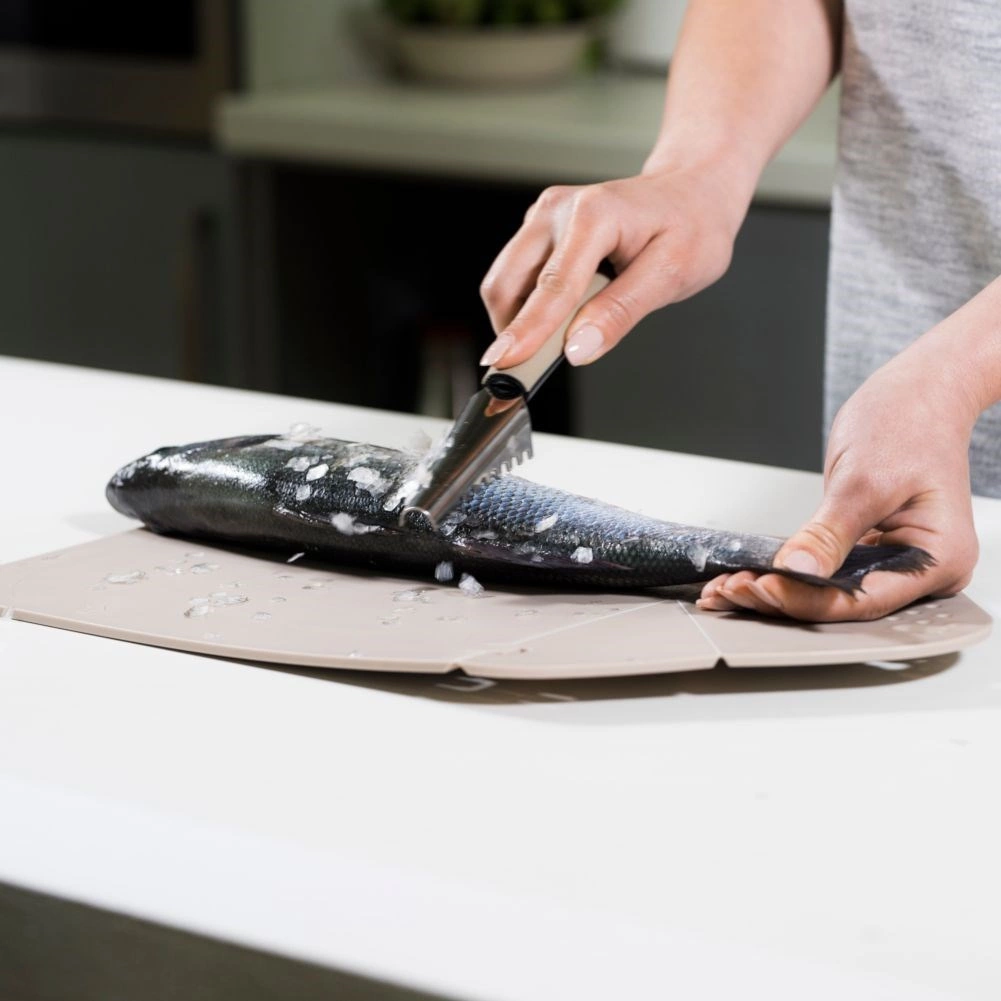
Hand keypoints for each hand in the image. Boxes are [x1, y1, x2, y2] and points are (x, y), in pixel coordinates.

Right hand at [478, 164, 749, 368]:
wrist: (691, 194)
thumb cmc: (689, 228)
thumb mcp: (672, 275)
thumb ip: (621, 312)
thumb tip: (578, 348)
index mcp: (595, 214)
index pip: (552, 286)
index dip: (527, 329)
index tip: (504, 361)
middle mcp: (558, 210)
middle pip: (508, 283)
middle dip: (514, 330)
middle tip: (534, 367)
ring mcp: (544, 217)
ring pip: (505, 282)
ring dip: (520, 318)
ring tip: (564, 331)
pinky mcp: (539, 230)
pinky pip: (517, 276)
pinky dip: (529, 304)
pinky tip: (564, 310)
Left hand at [698, 344, 980, 620]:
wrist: (916, 393)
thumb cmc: (909, 423)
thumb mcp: (864, 481)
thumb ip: (829, 533)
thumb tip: (798, 569)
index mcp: (940, 559)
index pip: (865, 598)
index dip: (808, 600)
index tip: (763, 586)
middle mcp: (919, 570)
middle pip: (843, 602)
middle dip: (783, 599)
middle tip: (731, 590)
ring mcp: (892, 561)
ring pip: (827, 591)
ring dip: (776, 591)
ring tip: (726, 587)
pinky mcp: (866, 550)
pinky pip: (823, 572)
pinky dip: (786, 573)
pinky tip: (747, 575)